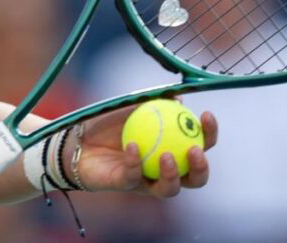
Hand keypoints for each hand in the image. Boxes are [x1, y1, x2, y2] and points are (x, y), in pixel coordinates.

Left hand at [74, 104, 218, 197]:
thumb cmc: (107, 123)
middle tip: (194, 150)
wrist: (77, 138)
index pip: (200, 146)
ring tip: (166, 155)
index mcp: (172, 150)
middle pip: (195, 179)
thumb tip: (178, 96)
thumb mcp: (131, 108)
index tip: (206, 115)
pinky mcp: (125, 185)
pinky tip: (131, 145)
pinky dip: (134, 161)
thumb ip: (153, 103)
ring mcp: (146, 182)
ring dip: (172, 174)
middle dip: (201, 168)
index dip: (209, 133)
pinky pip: (133, 176)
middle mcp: (164, 172)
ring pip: (169, 189)